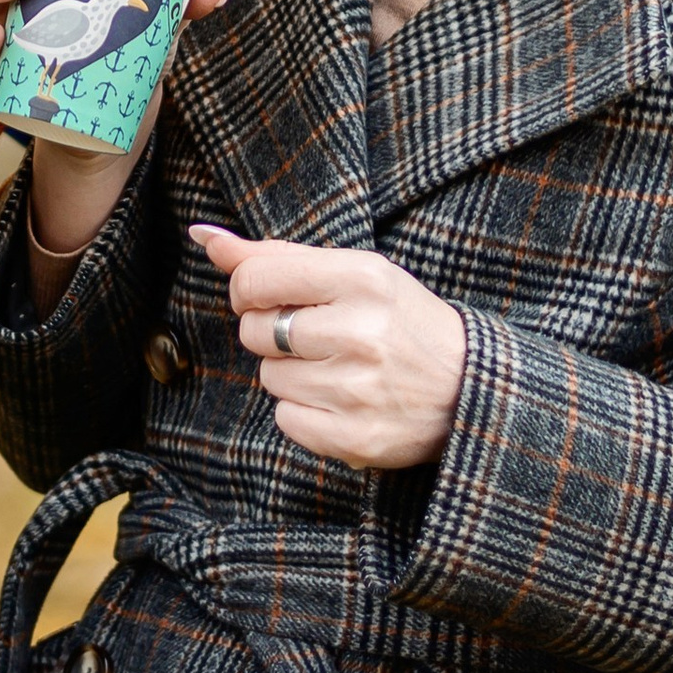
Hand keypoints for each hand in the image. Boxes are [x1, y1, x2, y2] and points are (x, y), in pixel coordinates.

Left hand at [192, 226, 467, 470]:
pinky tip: (339, 400)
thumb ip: (275, 255)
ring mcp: (358, 388)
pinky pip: (285, 420)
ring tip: (336, 368)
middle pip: (255, 331)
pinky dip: (302, 412)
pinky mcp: (356, 437)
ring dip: (290, 374)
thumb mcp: (353, 272)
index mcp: (362, 278)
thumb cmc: (399, 320)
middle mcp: (361, 331)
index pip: (255, 278)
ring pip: (268, 378)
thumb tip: (203, 235)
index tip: (270, 296)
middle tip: (315, 335)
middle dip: (271, 332)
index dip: (248, 289)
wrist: (469, 387)